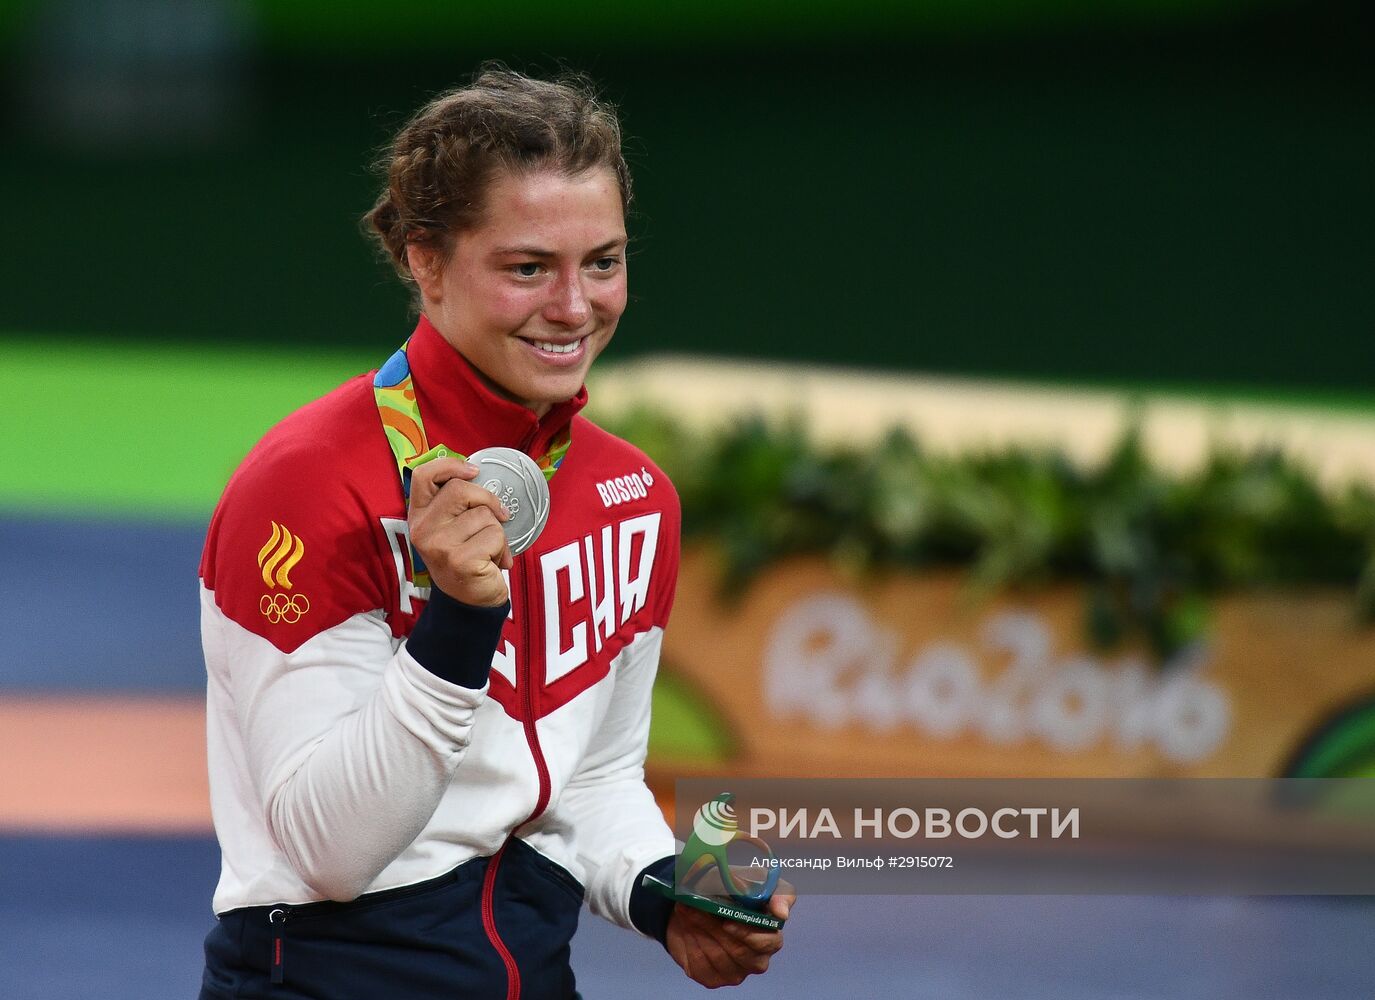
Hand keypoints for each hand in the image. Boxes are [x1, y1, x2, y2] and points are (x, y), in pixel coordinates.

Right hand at [407, 457, 512, 606]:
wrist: (470, 602)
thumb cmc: (466, 557)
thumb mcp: (453, 527)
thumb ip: (457, 503)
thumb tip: (478, 475)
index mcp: (418, 516)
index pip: (422, 476)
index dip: (449, 465)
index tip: (474, 471)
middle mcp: (422, 529)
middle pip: (459, 489)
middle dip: (488, 500)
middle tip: (499, 517)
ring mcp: (438, 545)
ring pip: (483, 514)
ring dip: (497, 531)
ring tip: (490, 549)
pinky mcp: (459, 560)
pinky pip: (494, 536)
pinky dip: (502, 548)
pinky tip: (494, 563)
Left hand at [665, 889, 792, 988]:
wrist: (700, 901)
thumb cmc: (735, 891)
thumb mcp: (759, 881)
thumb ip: (777, 893)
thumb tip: (781, 913)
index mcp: (770, 937)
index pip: (768, 943)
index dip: (748, 934)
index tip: (727, 922)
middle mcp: (756, 959)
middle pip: (739, 951)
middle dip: (715, 927)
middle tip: (697, 906)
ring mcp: (735, 972)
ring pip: (717, 957)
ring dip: (699, 930)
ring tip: (688, 910)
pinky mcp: (712, 978)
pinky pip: (700, 965)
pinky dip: (690, 942)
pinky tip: (687, 926)